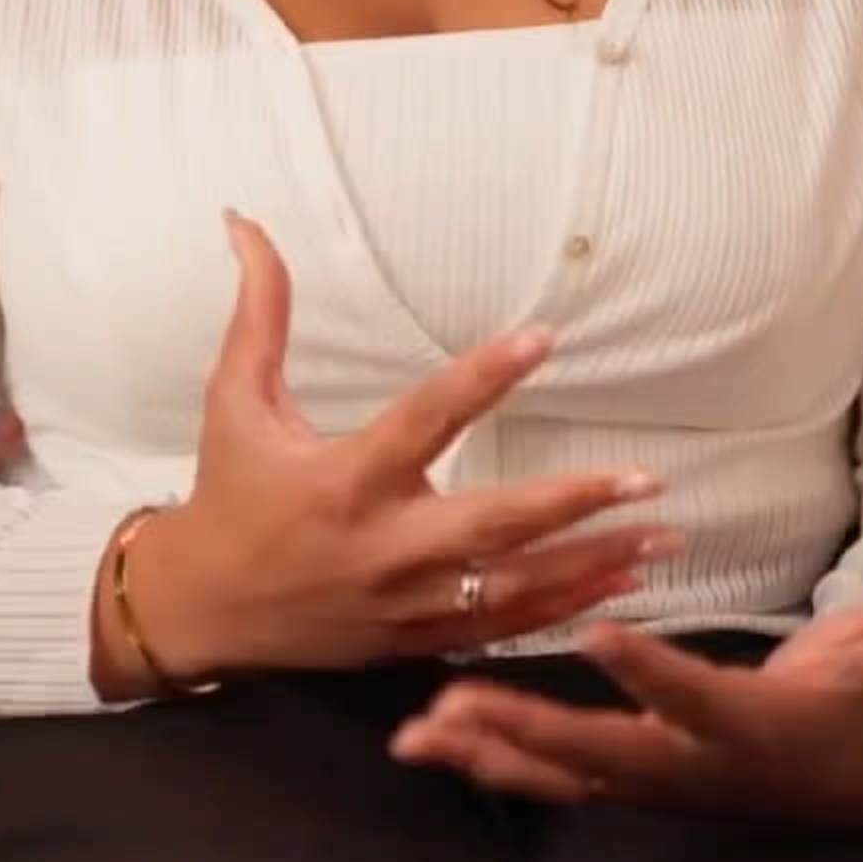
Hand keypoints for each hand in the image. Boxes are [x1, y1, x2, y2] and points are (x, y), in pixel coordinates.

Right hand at [114, 212, 681, 684]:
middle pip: (491, 526)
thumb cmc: (226, 492)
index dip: (483, 378)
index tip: (542, 337)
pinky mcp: (416, 639)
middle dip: (571, 503)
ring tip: (661, 531)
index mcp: (343, 481)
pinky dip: (566, 606)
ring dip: (593, 563)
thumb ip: (259, 312)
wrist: (201, 610)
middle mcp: (381, 548)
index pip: (425, 420)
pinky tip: (624, 581)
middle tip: (645, 478)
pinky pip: (502, 627)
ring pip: (513, 588)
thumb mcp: (236, 400)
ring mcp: (404, 603)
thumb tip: (244, 222)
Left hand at [385, 513, 862, 828]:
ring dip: (488, 755)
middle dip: (531, 731)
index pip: (698, 694)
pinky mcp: (625, 779)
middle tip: (461, 704)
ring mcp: (653, 780)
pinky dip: (486, 764)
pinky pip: (546, 779)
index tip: (602, 633)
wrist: (852, 783)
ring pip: (561, 776)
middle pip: (604, 751)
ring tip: (419, 733)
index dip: (653, 670)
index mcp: (753, 723)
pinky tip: (424, 743)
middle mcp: (693, 763)